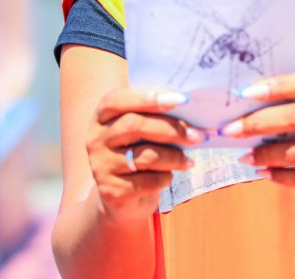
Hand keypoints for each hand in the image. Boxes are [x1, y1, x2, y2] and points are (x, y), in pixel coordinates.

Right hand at [86, 88, 204, 222]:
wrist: (122, 196)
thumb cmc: (139, 151)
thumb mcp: (142, 131)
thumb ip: (156, 115)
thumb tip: (190, 106)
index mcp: (102, 116)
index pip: (117, 100)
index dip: (147, 97)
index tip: (180, 99)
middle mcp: (96, 139)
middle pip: (135, 125)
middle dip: (172, 129)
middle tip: (198, 135)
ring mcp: (100, 166)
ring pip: (145, 156)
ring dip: (175, 157)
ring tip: (189, 160)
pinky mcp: (111, 191)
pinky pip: (147, 181)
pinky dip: (165, 177)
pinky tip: (170, 176)